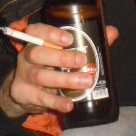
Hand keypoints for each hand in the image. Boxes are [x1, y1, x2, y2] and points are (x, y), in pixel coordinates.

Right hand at [0, 24, 117, 117]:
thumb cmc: (50, 64)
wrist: (26, 91)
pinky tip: (69, 105)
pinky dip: (56, 102)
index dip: (51, 34)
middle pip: (37, 53)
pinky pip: (40, 98)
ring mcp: (23, 75)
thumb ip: (87, 42)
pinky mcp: (23, 94)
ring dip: (64, 79)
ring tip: (86, 82)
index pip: (36, 31)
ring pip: (40, 76)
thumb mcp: (63, 52)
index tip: (69, 39)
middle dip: (61, 57)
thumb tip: (111, 32)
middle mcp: (26, 56)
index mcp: (36, 40)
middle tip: (83, 61)